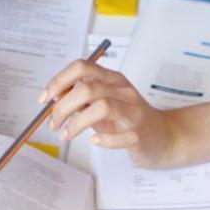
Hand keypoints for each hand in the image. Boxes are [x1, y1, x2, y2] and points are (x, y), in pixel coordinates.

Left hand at [42, 60, 177, 168]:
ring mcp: (134, 112)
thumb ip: (82, 98)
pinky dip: (104, 139)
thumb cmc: (129, 119)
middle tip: (53, 123)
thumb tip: (54, 95)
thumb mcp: (103, 103)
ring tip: (66, 135)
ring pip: (102, 107)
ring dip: (77, 123)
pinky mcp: (141, 134)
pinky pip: (120, 135)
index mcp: (112, 79)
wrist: (165, 136)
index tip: (44, 99)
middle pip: (87, 89)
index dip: (59, 81)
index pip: (82, 67)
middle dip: (62, 107)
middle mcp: (123, 91)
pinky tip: (95, 142)